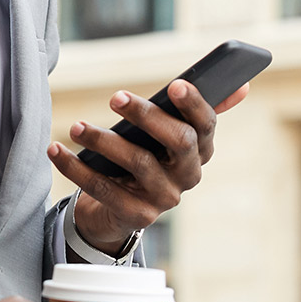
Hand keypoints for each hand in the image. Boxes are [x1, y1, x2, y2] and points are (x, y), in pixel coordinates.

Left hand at [46, 81, 250, 252]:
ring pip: (138, 164)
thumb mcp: (169, 134)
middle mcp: (189, 175)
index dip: (194, 104)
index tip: (175, 84)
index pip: (207, 124)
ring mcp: (165, 199)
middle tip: (115, 97)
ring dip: (104, 141)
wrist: (120, 209)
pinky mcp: (137, 217)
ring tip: (76, 126)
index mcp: (202, 150)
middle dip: (147, 116)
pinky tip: (56, 151)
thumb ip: (196, 110)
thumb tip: (243, 85)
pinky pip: (105, 190)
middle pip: (178, 142)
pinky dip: (76, 169)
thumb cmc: (147, 156)